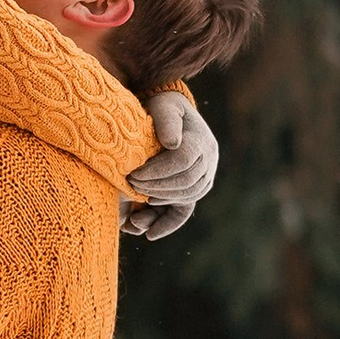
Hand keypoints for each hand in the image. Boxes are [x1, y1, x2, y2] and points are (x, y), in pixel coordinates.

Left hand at [123, 87, 218, 240]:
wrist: (170, 117)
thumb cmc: (162, 109)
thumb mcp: (162, 106)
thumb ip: (166, 121)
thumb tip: (172, 144)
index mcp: (201, 140)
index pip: (183, 160)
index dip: (158, 171)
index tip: (133, 174)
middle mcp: (209, 160)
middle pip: (185, 181)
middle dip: (155, 186)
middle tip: (130, 185)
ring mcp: (205, 176)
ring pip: (187, 197)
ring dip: (160, 201)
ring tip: (137, 199)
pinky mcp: (195, 189)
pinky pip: (185, 210)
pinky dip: (167, 222)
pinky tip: (149, 232)